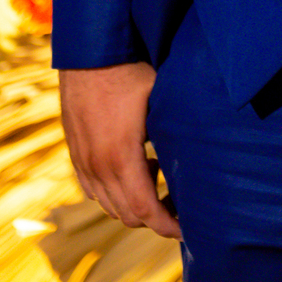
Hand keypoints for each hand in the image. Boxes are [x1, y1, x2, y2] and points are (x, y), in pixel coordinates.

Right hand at [59, 63, 180, 239]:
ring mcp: (82, 160)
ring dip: (134, 202)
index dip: (167, 226)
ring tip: (158, 177)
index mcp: (121, 157)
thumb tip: (207, 153)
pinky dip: (114, 191)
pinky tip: (134, 166)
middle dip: (154, 218)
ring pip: (108, 204)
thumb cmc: (130, 70)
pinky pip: (92, 189)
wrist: (89, 51)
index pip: (144, 210)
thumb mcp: (161, 100)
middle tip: (179, 203)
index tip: (188, 229)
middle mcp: (97, 166)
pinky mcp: (75, 152)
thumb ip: (177, 132)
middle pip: (126, 215)